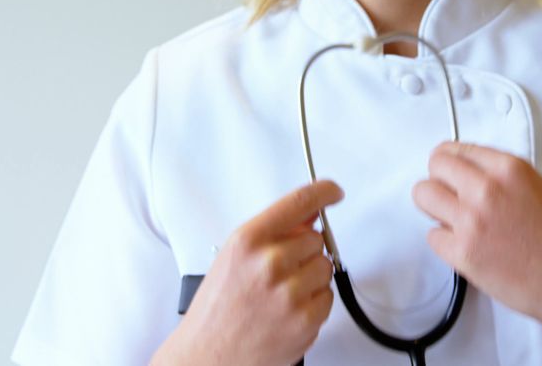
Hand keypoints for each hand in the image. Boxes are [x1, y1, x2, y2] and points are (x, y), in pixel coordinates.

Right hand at [152, 181, 343, 365]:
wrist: (209, 355)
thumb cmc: (218, 308)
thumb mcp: (234, 257)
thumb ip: (273, 232)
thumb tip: (307, 214)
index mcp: (249, 241)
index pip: (299, 202)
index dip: (323, 192)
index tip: (332, 191)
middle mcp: (270, 263)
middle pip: (316, 239)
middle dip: (304, 253)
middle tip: (279, 273)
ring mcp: (289, 293)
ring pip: (325, 267)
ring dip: (310, 279)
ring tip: (280, 295)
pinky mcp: (305, 320)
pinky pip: (328, 297)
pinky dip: (314, 304)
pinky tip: (287, 311)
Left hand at [412, 142, 541, 334]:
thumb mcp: (535, 187)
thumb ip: (499, 177)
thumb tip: (466, 175)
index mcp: (508, 168)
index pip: (455, 149)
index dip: (451, 164)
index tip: (451, 173)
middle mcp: (487, 189)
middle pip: (434, 167)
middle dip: (440, 181)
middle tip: (450, 198)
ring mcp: (471, 221)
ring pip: (423, 196)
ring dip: (435, 208)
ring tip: (455, 221)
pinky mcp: (462, 253)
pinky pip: (432, 236)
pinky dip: (445, 242)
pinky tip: (468, 248)